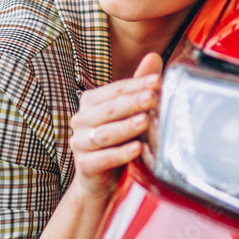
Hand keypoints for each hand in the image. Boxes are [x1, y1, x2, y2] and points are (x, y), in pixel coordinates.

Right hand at [69, 52, 162, 196]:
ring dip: (126, 127)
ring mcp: (80, 142)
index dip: (137, 84)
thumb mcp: (131, 114)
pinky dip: (120, 154)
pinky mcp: (84, 165)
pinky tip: (137, 149)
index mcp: (91, 102)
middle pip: (110, 109)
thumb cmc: (119, 142)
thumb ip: (139, 88)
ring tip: (145, 121)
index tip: (159, 81)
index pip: (116, 89)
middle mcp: (81, 119)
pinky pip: (103, 158)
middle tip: (153, 97)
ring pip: (105, 133)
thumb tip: (153, 57)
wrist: (101, 181)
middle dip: (133, 103)